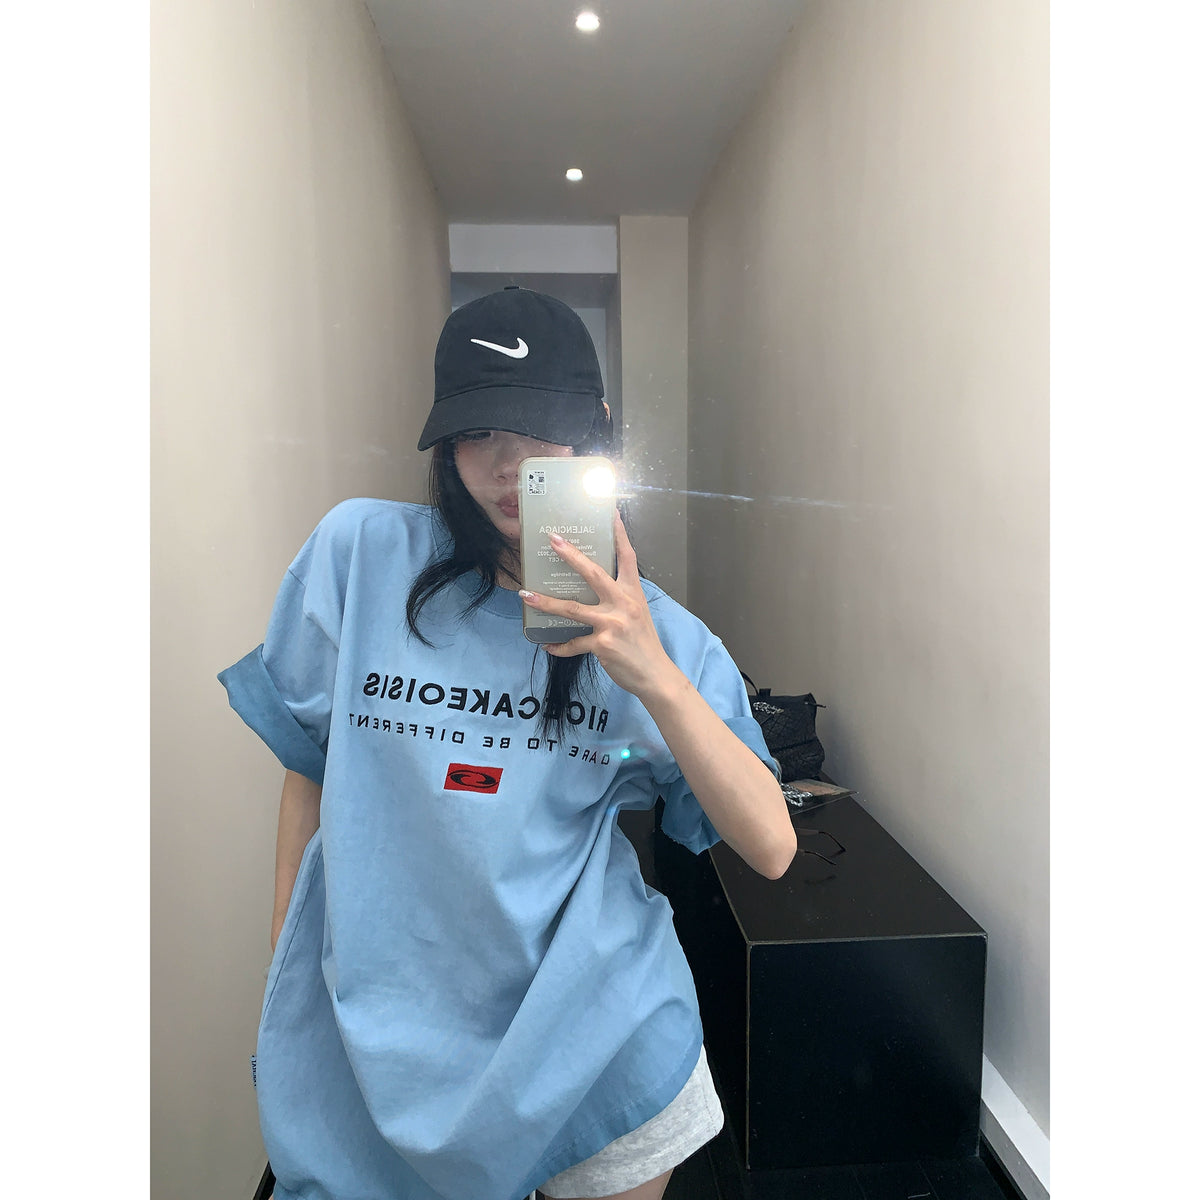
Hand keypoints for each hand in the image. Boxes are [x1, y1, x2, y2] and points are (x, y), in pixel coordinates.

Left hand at [520, 513, 680, 701]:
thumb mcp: (637, 613)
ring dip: (546, 602)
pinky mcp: (602, 644)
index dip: (619, 533)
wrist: (654, 674)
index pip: (627, 557)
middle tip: (552, 540)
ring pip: (572, 608)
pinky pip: (573, 643)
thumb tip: (594, 589)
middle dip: (571, 555)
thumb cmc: (643, 643)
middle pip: (593, 573)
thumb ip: (619, 599)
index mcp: (633, 593)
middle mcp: (623, 603)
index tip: (609, 512)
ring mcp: (612, 623)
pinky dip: (559, 646)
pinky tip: (547, 646)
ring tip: (526, 596)